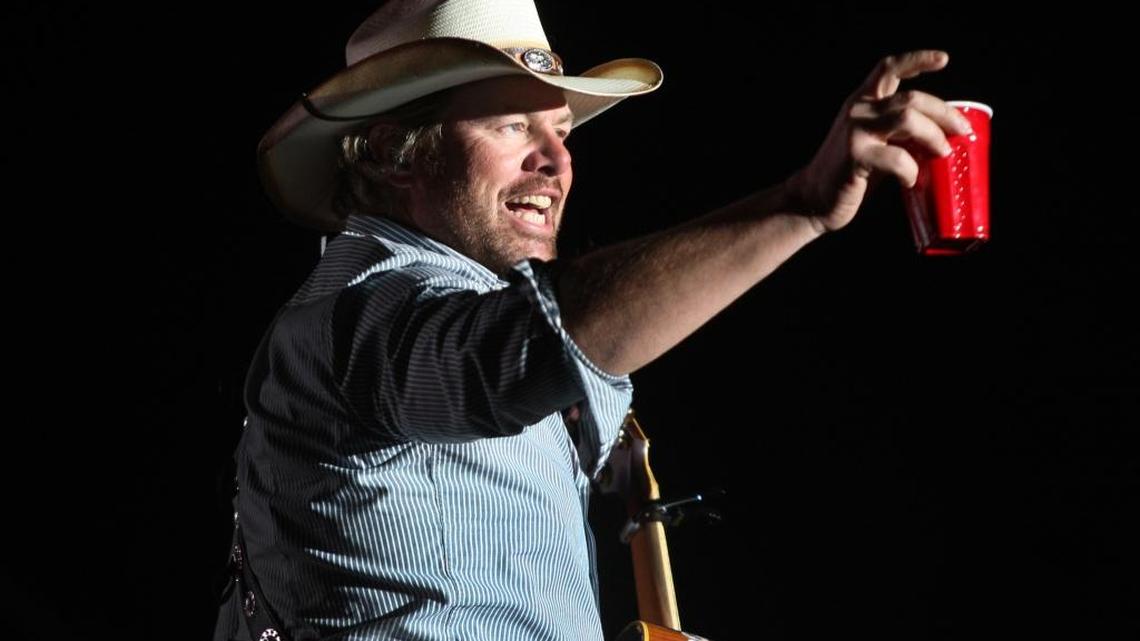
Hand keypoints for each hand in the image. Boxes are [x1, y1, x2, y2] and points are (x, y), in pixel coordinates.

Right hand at [784, 50, 973, 234]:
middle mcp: (857, 110)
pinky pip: (897, 158)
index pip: (888, 68)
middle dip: (944, 113)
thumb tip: (941, 134)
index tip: (943, 60)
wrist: (813, 199)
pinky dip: (911, 170)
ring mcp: (855, 132)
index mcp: (861, 102)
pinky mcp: (855, 156)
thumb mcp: (873, 143)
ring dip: (934, 136)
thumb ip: (898, 132)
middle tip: (962, 130)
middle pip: (911, 98)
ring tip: (943, 153)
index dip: (917, 60)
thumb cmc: (848, 174)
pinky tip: (910, 180)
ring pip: (908, 119)